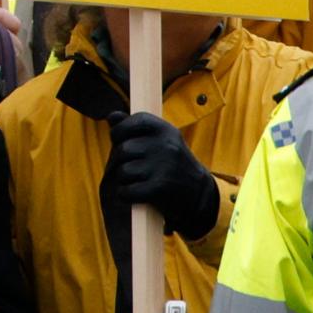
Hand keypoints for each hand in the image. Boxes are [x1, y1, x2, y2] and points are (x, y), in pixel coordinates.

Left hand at [103, 111, 222, 239]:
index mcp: (166, 130)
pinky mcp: (159, 188)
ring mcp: (164, 167)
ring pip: (123, 171)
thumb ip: (135, 128)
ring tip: (138, 182)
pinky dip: (125, 196)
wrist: (200, 196)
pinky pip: (126, 191)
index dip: (119, 131)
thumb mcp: (161, 141)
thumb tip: (111, 116)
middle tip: (133, 169)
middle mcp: (166, 146)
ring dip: (124, 180)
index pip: (133, 122)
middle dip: (120, 161)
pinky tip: (135, 195)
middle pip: (123, 149)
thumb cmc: (173, 166)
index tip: (119, 140)